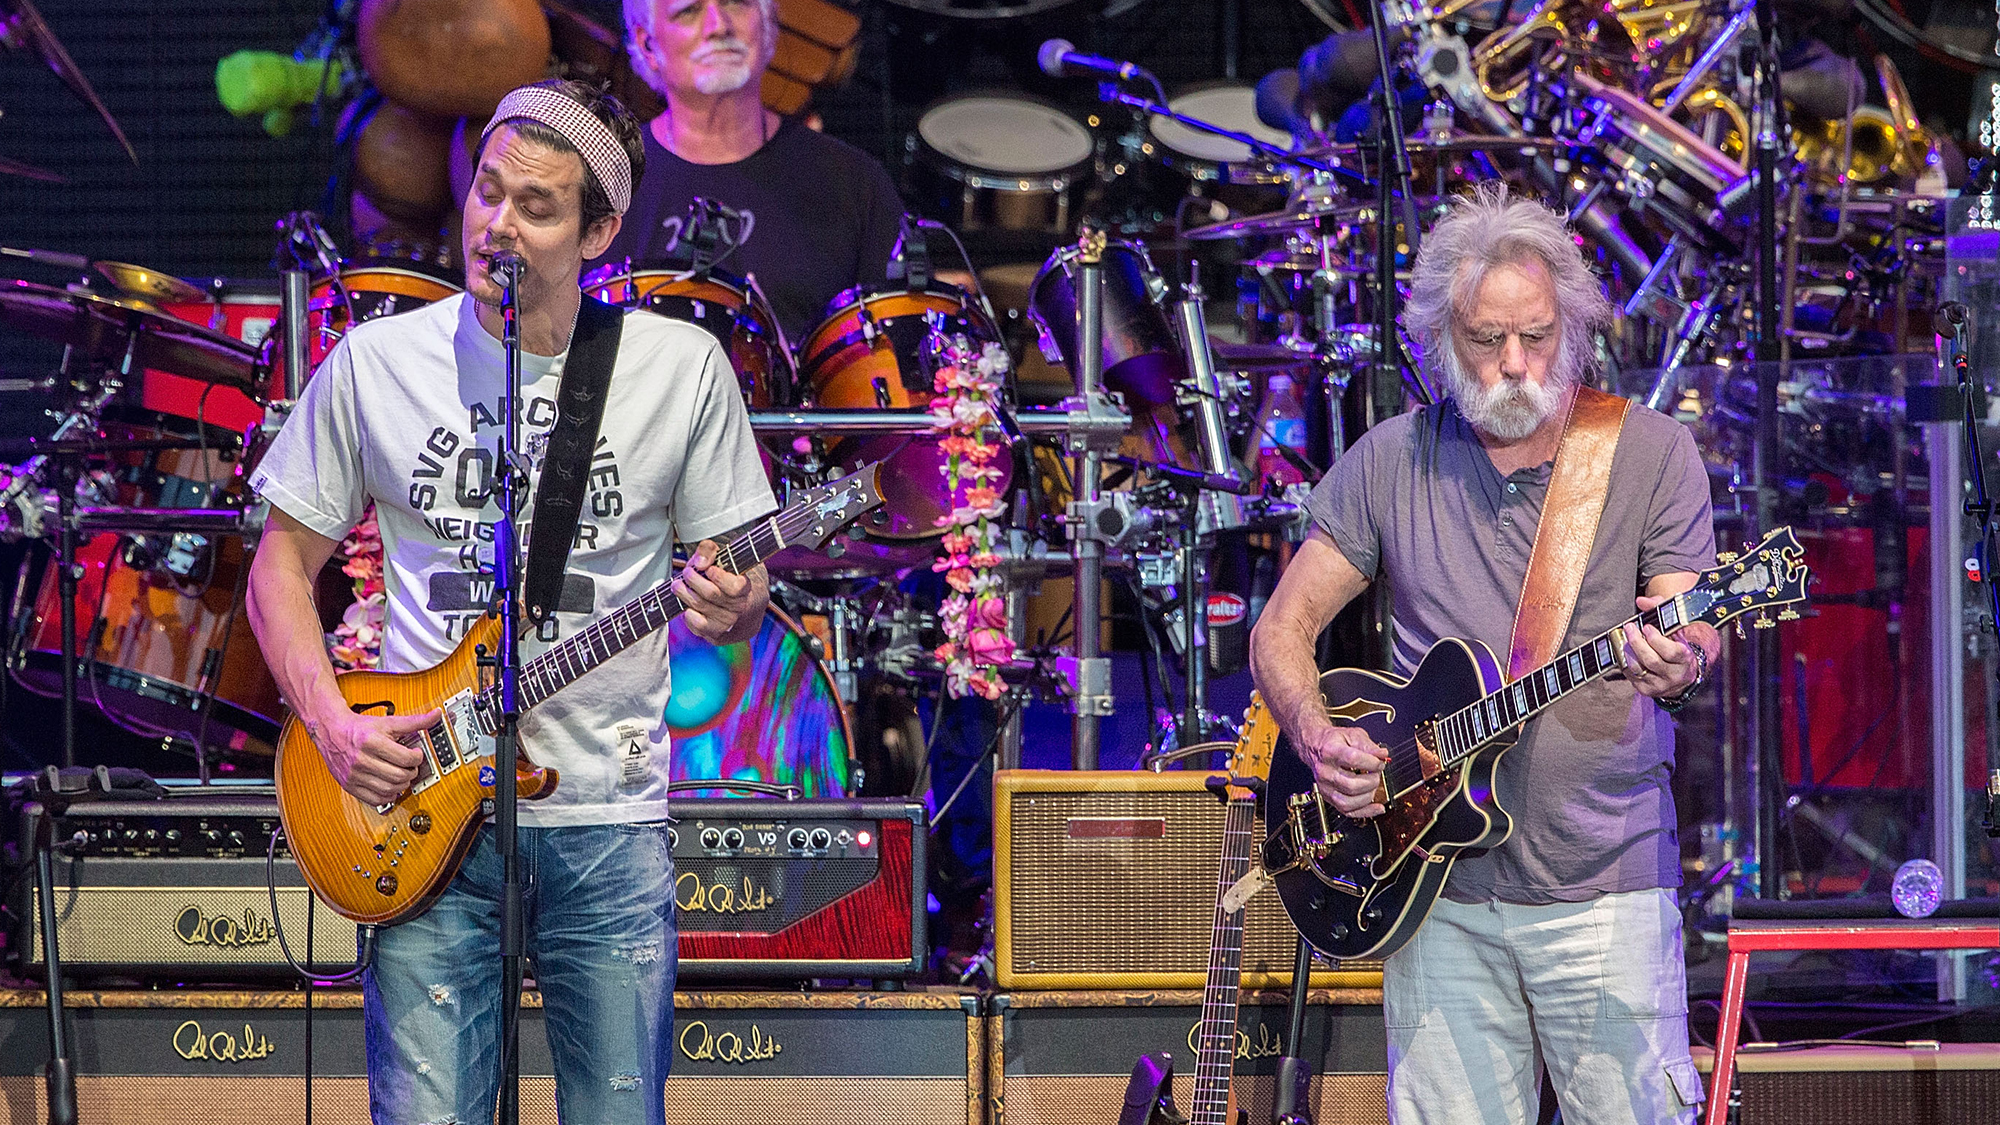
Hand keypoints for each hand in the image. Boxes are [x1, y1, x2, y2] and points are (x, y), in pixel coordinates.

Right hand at [312, 707, 438, 806]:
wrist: (331, 731)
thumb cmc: (360, 728)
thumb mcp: (389, 721)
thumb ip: (415, 721)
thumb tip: (436, 715)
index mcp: (371, 742)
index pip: (406, 759)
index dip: (418, 757)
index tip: (416, 754)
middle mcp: (361, 760)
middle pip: (399, 776)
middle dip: (411, 772)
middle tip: (411, 766)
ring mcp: (354, 775)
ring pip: (389, 790)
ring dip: (402, 785)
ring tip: (402, 775)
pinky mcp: (349, 786)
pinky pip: (375, 800)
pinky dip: (388, 796)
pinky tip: (390, 786)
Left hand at [676, 540, 751, 643]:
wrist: (746, 611)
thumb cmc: (730, 579)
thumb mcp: (724, 558)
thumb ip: (710, 550)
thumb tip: (699, 563)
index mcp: (746, 588)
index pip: (734, 586)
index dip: (718, 576)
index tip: (709, 569)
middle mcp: (739, 608)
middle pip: (710, 594)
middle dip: (693, 580)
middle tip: (687, 572)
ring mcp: (728, 623)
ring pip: (700, 607)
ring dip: (684, 594)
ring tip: (678, 585)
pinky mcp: (716, 635)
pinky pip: (696, 624)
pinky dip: (688, 614)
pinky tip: (688, 605)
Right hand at [1300, 722, 1389, 818]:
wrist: (1315, 747)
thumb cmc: (1333, 741)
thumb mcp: (1352, 735)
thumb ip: (1368, 745)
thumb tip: (1382, 755)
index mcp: (1330, 751)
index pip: (1353, 759)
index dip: (1372, 762)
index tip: (1379, 762)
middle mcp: (1325, 771)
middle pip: (1351, 785)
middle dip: (1371, 780)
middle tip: (1376, 773)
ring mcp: (1325, 787)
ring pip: (1348, 802)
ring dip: (1368, 796)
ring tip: (1372, 785)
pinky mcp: (1328, 797)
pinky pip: (1347, 811)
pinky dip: (1366, 812)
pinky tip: (1377, 807)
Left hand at [1618, 594, 1699, 698]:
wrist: (1682, 674)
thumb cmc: (1677, 646)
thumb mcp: (1675, 628)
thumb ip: (1660, 610)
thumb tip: (1641, 601)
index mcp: (1685, 660)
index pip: (1671, 652)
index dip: (1657, 639)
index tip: (1647, 627)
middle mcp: (1674, 675)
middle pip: (1651, 660)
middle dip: (1637, 642)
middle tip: (1629, 628)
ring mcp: (1660, 685)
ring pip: (1638, 669)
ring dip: (1628, 652)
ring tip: (1625, 639)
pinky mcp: (1647, 691)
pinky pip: (1631, 676)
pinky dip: (1625, 662)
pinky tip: (1627, 652)